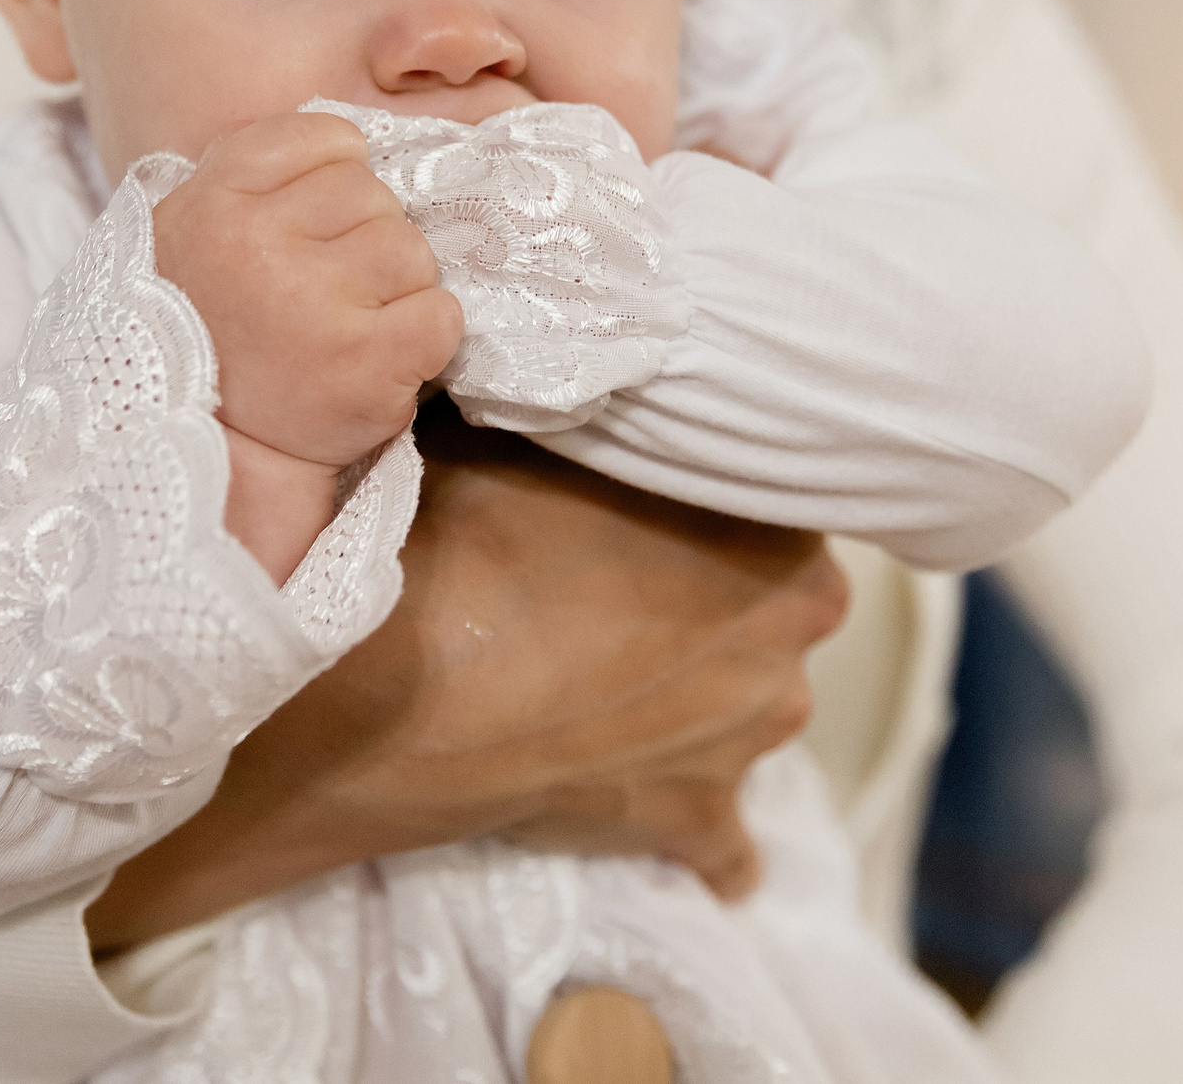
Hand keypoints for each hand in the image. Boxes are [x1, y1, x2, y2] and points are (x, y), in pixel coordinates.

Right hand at [86, 404, 847, 951]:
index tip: (624, 487)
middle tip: (599, 572)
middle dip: (701, 586)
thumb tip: (587, 344)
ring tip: (584, 669)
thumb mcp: (532, 426)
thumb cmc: (464, 537)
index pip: (757, 486)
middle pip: (762, 594)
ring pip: (739, 697)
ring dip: (685, 685)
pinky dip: (688, 811)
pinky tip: (642, 788)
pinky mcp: (695, 822)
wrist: (386, 690)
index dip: (688, 485)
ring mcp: (750, 739)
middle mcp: (796, 633)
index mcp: (779, 523)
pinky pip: (720, 838)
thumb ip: (591, 404)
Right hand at [153, 113, 463, 577]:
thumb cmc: (214, 335)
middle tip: (325, 297)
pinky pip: (442, 315)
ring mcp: (314, 303)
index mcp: (215, 199)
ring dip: (396, 291)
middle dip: (366, 241)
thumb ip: (260, 176)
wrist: (212, 455)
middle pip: (375, 195)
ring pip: (413, 251)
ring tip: (346, 332)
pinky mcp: (366, 364)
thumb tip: (361, 144)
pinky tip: (377, 362)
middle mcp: (258, 243)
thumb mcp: (197, 231)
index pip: (330, 138)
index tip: (310, 231)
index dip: (336, 183)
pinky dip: (425, 339)